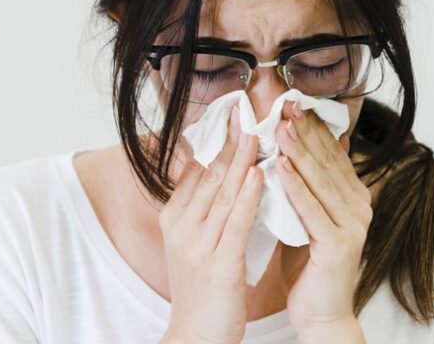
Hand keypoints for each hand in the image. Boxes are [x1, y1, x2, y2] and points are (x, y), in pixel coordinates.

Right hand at [159, 106, 263, 343]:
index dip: (214, 141)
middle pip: (208, 175)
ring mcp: (197, 244)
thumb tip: (221, 174)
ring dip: (241, 160)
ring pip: (223, 193)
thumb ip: (203, 208)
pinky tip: (258, 174)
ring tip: (255, 132)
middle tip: (244, 112)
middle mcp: (181, 227)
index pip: (195, 170)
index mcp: (174, 218)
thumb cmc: (202, 287)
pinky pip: (236, 221)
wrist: (196, 334)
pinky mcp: (218, 263)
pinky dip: (248, 195)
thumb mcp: (193, 242)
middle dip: (228, 141)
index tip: (230, 117)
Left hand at [274, 101, 371, 341]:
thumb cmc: (307, 265)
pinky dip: (296, 186)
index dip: (312, 128)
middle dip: (305, 130)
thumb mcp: (304, 217)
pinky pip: (312, 210)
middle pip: (327, 161)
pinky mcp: (339, 244)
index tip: (292, 103)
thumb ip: (300, 189)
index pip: (331, 154)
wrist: (320, 313)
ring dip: (300, 151)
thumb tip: (282, 154)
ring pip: (321, 181)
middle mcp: (357, 206)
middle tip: (287, 103)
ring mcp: (352, 225)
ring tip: (282, 126)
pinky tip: (281, 165)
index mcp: (350, 197)